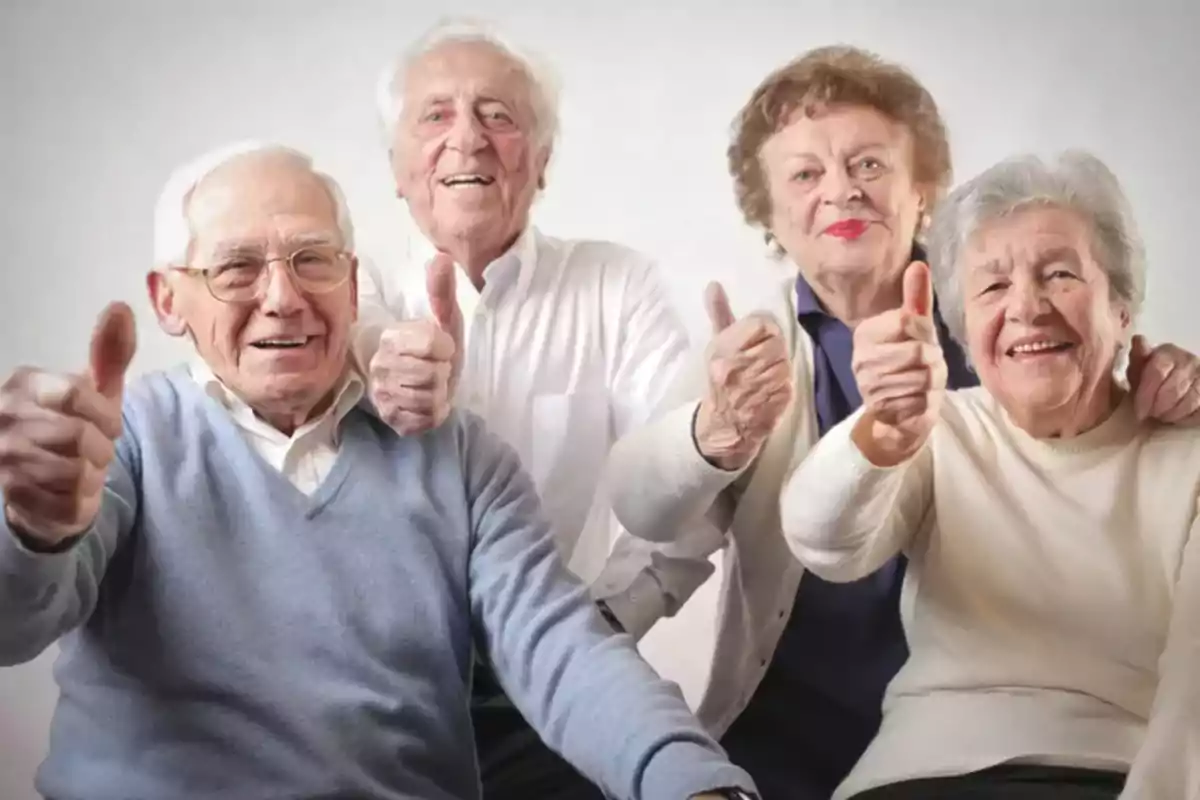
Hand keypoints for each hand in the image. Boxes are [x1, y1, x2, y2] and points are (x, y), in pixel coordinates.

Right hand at [0, 302, 136, 544]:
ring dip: (92, 472)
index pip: (74, 394)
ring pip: (76, 469)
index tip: (109, 423)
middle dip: (101, 447)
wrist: (50, 481)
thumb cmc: (77, 426)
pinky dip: (82, 497)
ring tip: (81, 466)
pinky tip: (70, 488)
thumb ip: (109, 352)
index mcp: (23, 384)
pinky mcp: (12, 495)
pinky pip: (69, 499)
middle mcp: (3, 416)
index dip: (104, 414)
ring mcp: (3, 457)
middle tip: (93, 448)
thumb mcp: (99, 388)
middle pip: (78, 435)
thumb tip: (121, 307)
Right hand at [368, 253, 463, 434]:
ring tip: (433, 386)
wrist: (431, 386)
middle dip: (443, 373)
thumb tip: (442, 257)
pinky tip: (428, 403)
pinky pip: (425, 419)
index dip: (446, 348)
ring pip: (429, 398)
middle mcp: (380, 365)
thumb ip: (442, 291)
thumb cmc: (438, 351)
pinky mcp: (391, 419)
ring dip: (440, 394)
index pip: (432, 344)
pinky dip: (435, 413)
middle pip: (431, 374)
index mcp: (391, 336)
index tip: (443, 349)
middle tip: (438, 370)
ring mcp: (382, 394)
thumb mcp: (444, 320)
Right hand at [693, 281, 791, 470]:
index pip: (760, 323)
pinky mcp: (775, 402)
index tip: (758, 337)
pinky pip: (789, 382)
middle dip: (773, 347)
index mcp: (724, 350)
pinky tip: (771, 388)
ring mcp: (758, 387)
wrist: (723, 425)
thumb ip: (719, 315)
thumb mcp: (716, 346)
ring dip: (779, 365)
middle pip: (775, 341)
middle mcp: (739, 368)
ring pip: (784, 361)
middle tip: (764, 355)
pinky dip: (784, 384)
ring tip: (766, 372)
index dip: (764, 327)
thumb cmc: (720, 379)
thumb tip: (713, 285)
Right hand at [850, 261, 946, 465]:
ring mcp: (868, 384)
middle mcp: (861, 357)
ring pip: (922, 378)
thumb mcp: (917, 328)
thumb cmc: (909, 361)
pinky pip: (919, 400)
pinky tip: (915, 400)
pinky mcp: (880, 408)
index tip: (919, 339)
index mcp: (866, 332)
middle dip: (932, 361)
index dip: (925, 332)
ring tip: (920, 382)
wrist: (897, 410)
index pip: (907, 321)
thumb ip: (916, 298)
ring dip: (931, 382)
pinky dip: (925, 401)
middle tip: (924, 365)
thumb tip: (919, 264)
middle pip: (918, 352)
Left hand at [1125, 335, 1199, 424]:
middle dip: (1159, 407)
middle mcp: (1188, 360)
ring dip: (1173, 413)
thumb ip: (1137, 359)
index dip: (1146, 394)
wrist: (1170, 389)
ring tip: (1163, 416)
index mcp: (1167, 352)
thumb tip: (1139, 339)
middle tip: (1151, 415)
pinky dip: (1187, 417)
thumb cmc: (1150, 381)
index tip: (1139, 411)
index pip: (1157, 371)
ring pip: (1190, 400)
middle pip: (1173, 388)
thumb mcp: (1137, 371)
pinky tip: (1177, 417)